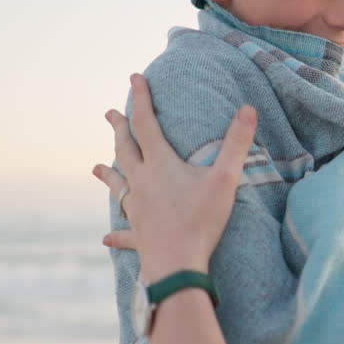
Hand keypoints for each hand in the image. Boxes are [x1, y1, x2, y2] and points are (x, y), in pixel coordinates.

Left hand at [92, 73, 256, 281]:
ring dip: (107, 175)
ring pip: (118, 187)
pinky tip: (106, 237)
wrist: (176, 265)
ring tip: (94, 167)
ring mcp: (137, 210)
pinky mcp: (138, 237)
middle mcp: (142, 184)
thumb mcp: (224, 179)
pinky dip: (116, 233)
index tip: (134, 78)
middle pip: (126, 150)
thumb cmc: (200, 221)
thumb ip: (237, 144)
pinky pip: (124, 232)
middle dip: (119, 129)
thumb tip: (248, 109)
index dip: (141, 99)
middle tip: (110, 113)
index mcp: (159, 165)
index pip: (147, 124)